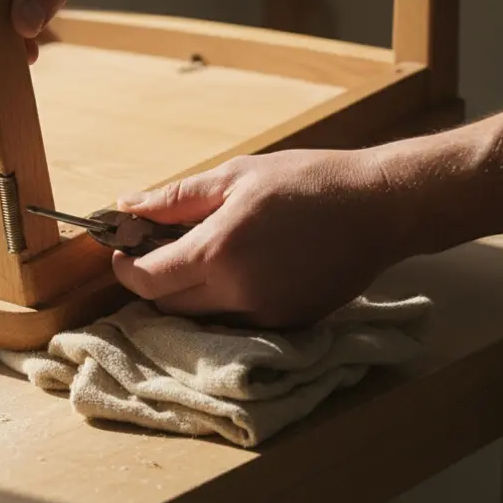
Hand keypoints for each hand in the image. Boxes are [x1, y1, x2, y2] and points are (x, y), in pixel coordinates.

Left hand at [111, 150, 415, 329]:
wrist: (379, 208)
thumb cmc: (307, 182)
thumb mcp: (235, 177)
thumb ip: (176, 198)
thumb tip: (127, 207)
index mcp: (218, 253)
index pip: (148, 281)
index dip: (126, 268)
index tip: (122, 251)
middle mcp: (238, 294)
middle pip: (169, 307)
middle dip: (154, 282)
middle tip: (160, 250)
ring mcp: (266, 316)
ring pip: (202, 320)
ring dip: (188, 296)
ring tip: (201, 259)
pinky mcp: (289, 326)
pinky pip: (237, 324)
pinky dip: (224, 304)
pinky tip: (239, 272)